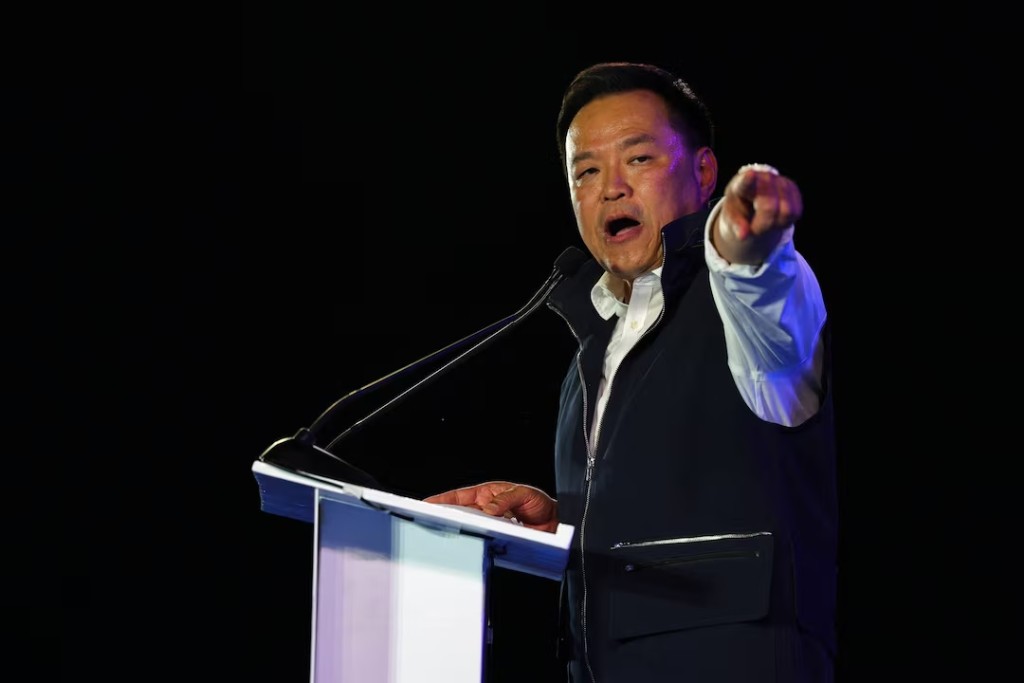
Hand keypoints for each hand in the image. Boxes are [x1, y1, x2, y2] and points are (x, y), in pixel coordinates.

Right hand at [423, 481, 558, 532]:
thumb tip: (489, 508)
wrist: (556, 524)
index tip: (426, 504)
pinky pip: (482, 541)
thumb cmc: (540, 504)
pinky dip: (476, 544)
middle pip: (460, 514)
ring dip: (461, 533)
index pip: (460, 496)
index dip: (442, 500)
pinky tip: (470, 547)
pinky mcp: (498, 539)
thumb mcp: (525, 494)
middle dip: (445, 518)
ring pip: (470, 529)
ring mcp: (491, 525)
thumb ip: (506, 499)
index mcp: (489, 494)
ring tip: (447, 537)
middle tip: (430, 523)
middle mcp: (487, 509)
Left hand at [712, 163, 802, 265]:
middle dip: (762, 226)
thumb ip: (735, 226)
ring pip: (787, 212)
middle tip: (755, 229)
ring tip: (765, 220)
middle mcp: (763, 178)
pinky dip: (786, 222)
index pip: (745, 183)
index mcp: (741, 185)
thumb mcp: (731, 218)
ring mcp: (780, 181)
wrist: (751, 200)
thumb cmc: (738, 209)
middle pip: (769, 208)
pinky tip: (776, 217)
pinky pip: (796, 212)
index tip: (750, 175)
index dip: (748, 180)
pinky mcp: (793, 188)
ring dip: (776, 224)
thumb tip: (743, 236)